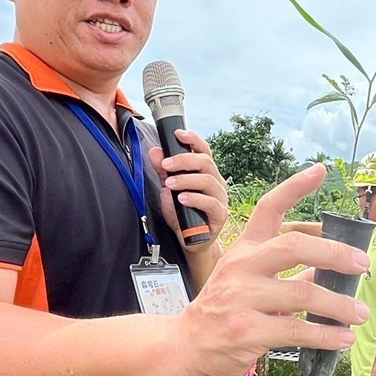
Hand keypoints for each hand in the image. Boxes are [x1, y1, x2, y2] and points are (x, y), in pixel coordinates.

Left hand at [149, 129, 228, 250]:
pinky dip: (195, 198)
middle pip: (205, 162)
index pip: (204, 150)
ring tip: (169, 183)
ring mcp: (220, 198)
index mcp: (206, 173)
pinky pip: (210, 203)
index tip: (178, 134)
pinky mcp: (220, 215)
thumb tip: (155, 151)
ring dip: (186, 180)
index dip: (193, 140)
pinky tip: (181, 198)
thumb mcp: (169, 190)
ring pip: (208, 181)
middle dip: (184, 160)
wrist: (191, 241)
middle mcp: (216, 182)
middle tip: (166, 164)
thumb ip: (163, 171)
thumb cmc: (182, 214)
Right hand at [168, 164, 369, 375]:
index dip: (295, 186)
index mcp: (244, 248)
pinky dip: (325, 335)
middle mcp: (242, 266)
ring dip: (339, 305)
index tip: (321, 170)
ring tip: (360, 313)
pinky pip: (296, 330)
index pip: (268, 207)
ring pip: (302, 293)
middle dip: (334, 253)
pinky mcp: (247, 330)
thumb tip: (328, 271)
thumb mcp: (249, 281)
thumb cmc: (224, 309)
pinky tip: (342, 338)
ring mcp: (242, 297)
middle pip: (293, 245)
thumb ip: (287, 275)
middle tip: (361, 263)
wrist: (188, 344)